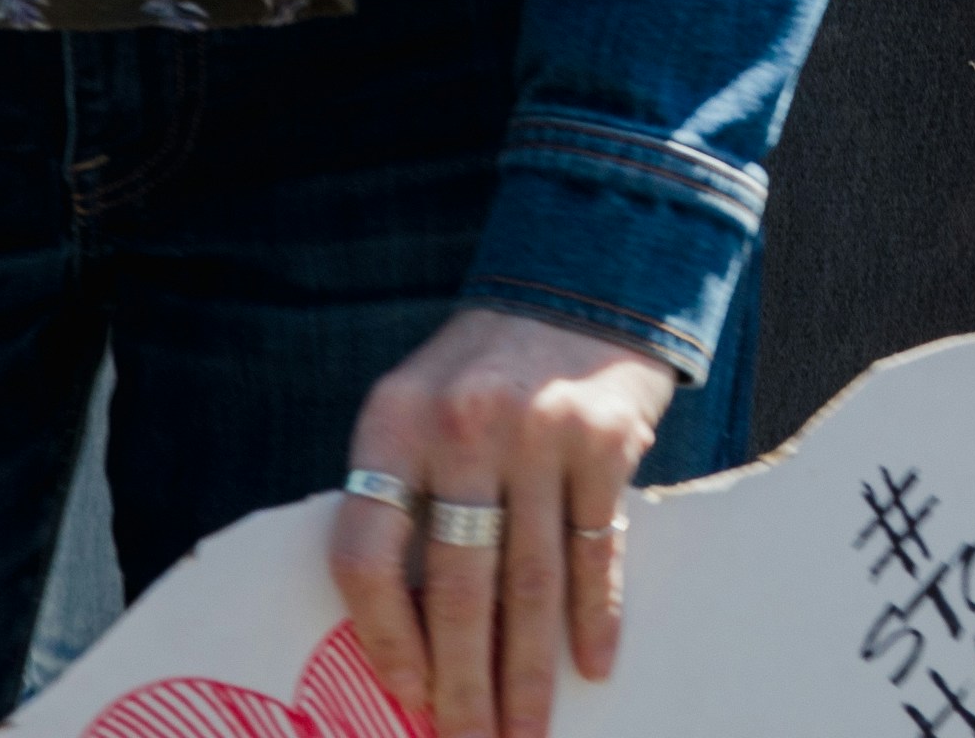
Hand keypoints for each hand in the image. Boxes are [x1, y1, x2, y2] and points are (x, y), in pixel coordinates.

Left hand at [331, 308, 677, 736]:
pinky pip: (596, 548)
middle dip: (464, 682)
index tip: (407, 695)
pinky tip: (593, 664)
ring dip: (529, 670)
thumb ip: (403, 499)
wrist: (585, 281)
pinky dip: (596, 614)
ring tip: (527, 729)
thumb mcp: (418, 409)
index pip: (367, 554)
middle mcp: (462, 426)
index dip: (384, 637)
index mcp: (393, 424)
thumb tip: (403, 635)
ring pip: (530, 581)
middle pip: (457, 586)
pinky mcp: (606, 439)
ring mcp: (540, 431)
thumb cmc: (482, 371)